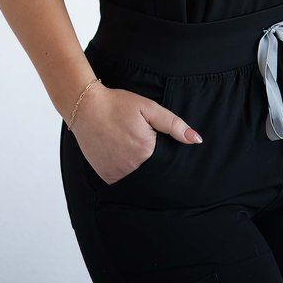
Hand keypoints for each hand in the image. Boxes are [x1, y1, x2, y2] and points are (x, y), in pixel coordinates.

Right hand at [71, 83, 201, 184]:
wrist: (86, 107)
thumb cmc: (118, 104)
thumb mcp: (149, 108)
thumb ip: (173, 124)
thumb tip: (196, 140)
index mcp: (147, 150)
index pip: (166, 159)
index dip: (163, 150)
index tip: (153, 139)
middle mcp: (133, 166)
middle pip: (151, 167)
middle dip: (150, 157)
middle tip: (136, 138)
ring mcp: (118, 173)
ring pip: (137, 174)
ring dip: (137, 164)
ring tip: (127, 143)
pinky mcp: (106, 176)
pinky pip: (122, 178)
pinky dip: (124, 169)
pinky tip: (119, 152)